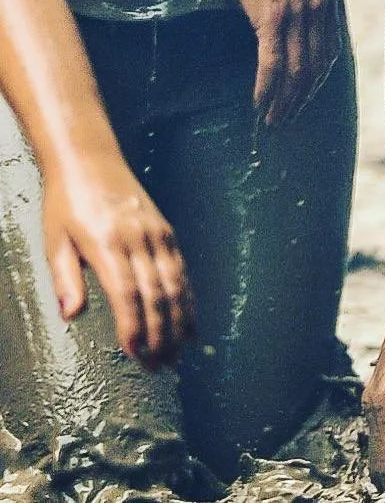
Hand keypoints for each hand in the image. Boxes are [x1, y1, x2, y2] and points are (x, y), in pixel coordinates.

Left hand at [43, 155, 194, 369]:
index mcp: (107, 243)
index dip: (134, 326)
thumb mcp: (54, 240)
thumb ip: (65, 279)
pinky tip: (189, 318)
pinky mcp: (166, 231)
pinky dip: (188, 296)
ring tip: (178, 351)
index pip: (126, 293)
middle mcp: (139, 239)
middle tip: (159, 365)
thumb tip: (71, 316)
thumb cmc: (66, 202)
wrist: (91, 160)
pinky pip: (182, 268)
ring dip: (179, 319)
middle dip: (160, 333)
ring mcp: (157, 234)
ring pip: (176, 282)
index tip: (137, 354)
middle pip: (156, 293)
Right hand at [215, 0, 339, 125]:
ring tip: (273, 120)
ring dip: (284, 100)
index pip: (330, 52)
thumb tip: (294, 13)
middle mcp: (319, 8)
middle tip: (287, 119)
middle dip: (302, 98)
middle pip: (315, 67)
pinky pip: (272, 62)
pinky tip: (259, 103)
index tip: (305, 97)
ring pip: (296, 70)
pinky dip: (266, 87)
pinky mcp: (272, 15)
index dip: (318, 80)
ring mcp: (297, 13)